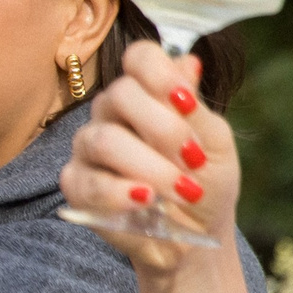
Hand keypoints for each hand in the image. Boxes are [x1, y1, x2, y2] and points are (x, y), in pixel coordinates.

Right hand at [60, 41, 242, 274]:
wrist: (197, 234)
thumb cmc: (206, 182)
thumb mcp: (216, 145)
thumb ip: (195, 109)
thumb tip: (188, 60)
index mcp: (147, 94)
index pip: (138, 58)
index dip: (158, 72)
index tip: (185, 101)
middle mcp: (112, 114)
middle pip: (118, 95)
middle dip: (162, 129)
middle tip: (193, 159)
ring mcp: (89, 147)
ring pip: (103, 140)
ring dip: (149, 167)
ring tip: (181, 191)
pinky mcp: (76, 185)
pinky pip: (88, 182)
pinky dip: (120, 194)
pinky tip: (145, 202)